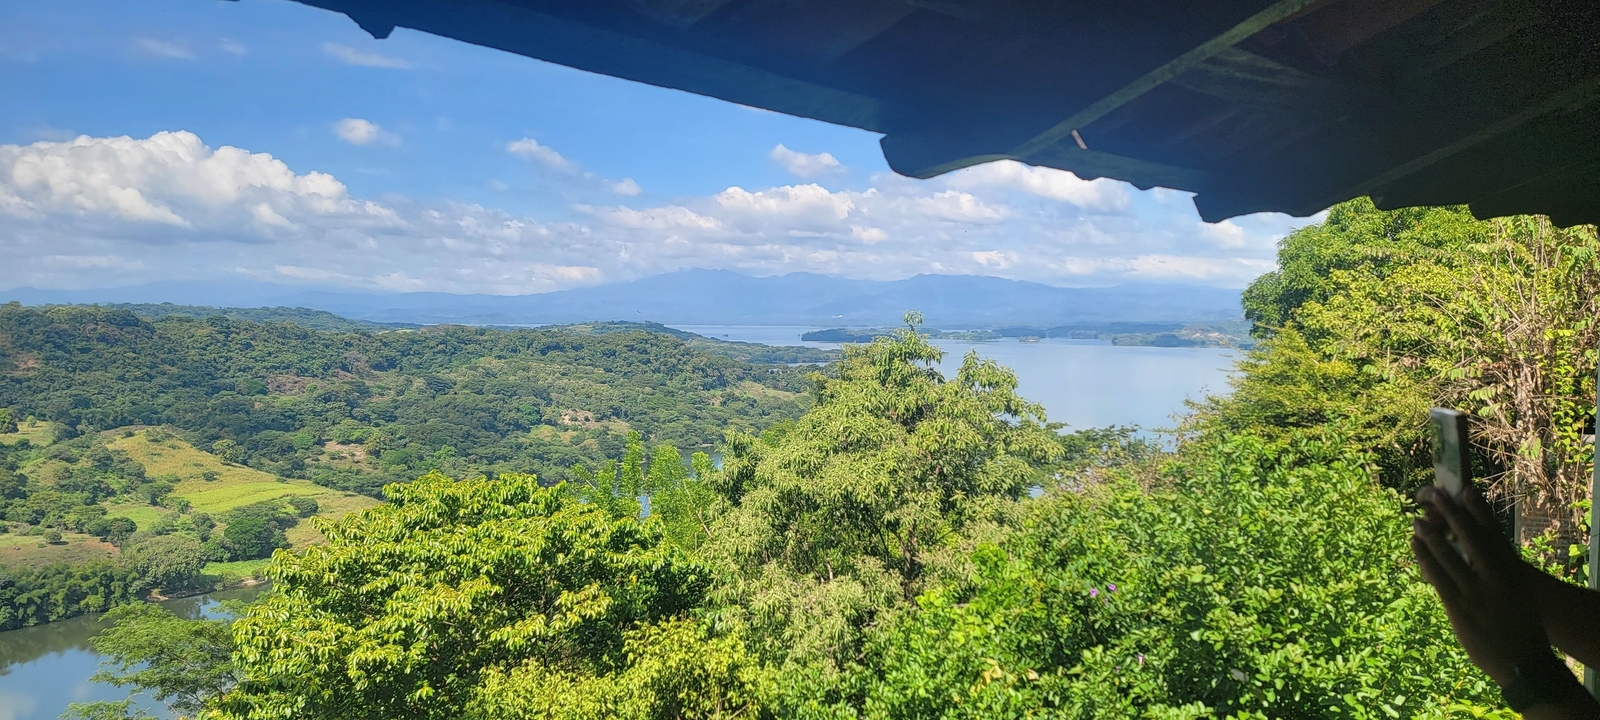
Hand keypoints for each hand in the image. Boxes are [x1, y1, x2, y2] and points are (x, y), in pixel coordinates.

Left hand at [1411, 484, 1548, 684]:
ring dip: (1429, 535)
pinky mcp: (1458, 608)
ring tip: (1416, 519)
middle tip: (1434, 494)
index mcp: (1510, 570)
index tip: (1463, 489)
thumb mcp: (1515, 588)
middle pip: (1467, 538)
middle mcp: (1493, 578)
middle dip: (1449, 513)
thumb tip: (1475, 545)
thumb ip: (1496, 566)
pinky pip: (1436, 578)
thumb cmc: (1520, 620)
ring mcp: (1473, 593)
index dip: (1477, 509)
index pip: (1492, 532)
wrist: (1523, 659)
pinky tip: (1415, 546)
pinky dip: (1424, 560)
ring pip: (1446, 557)